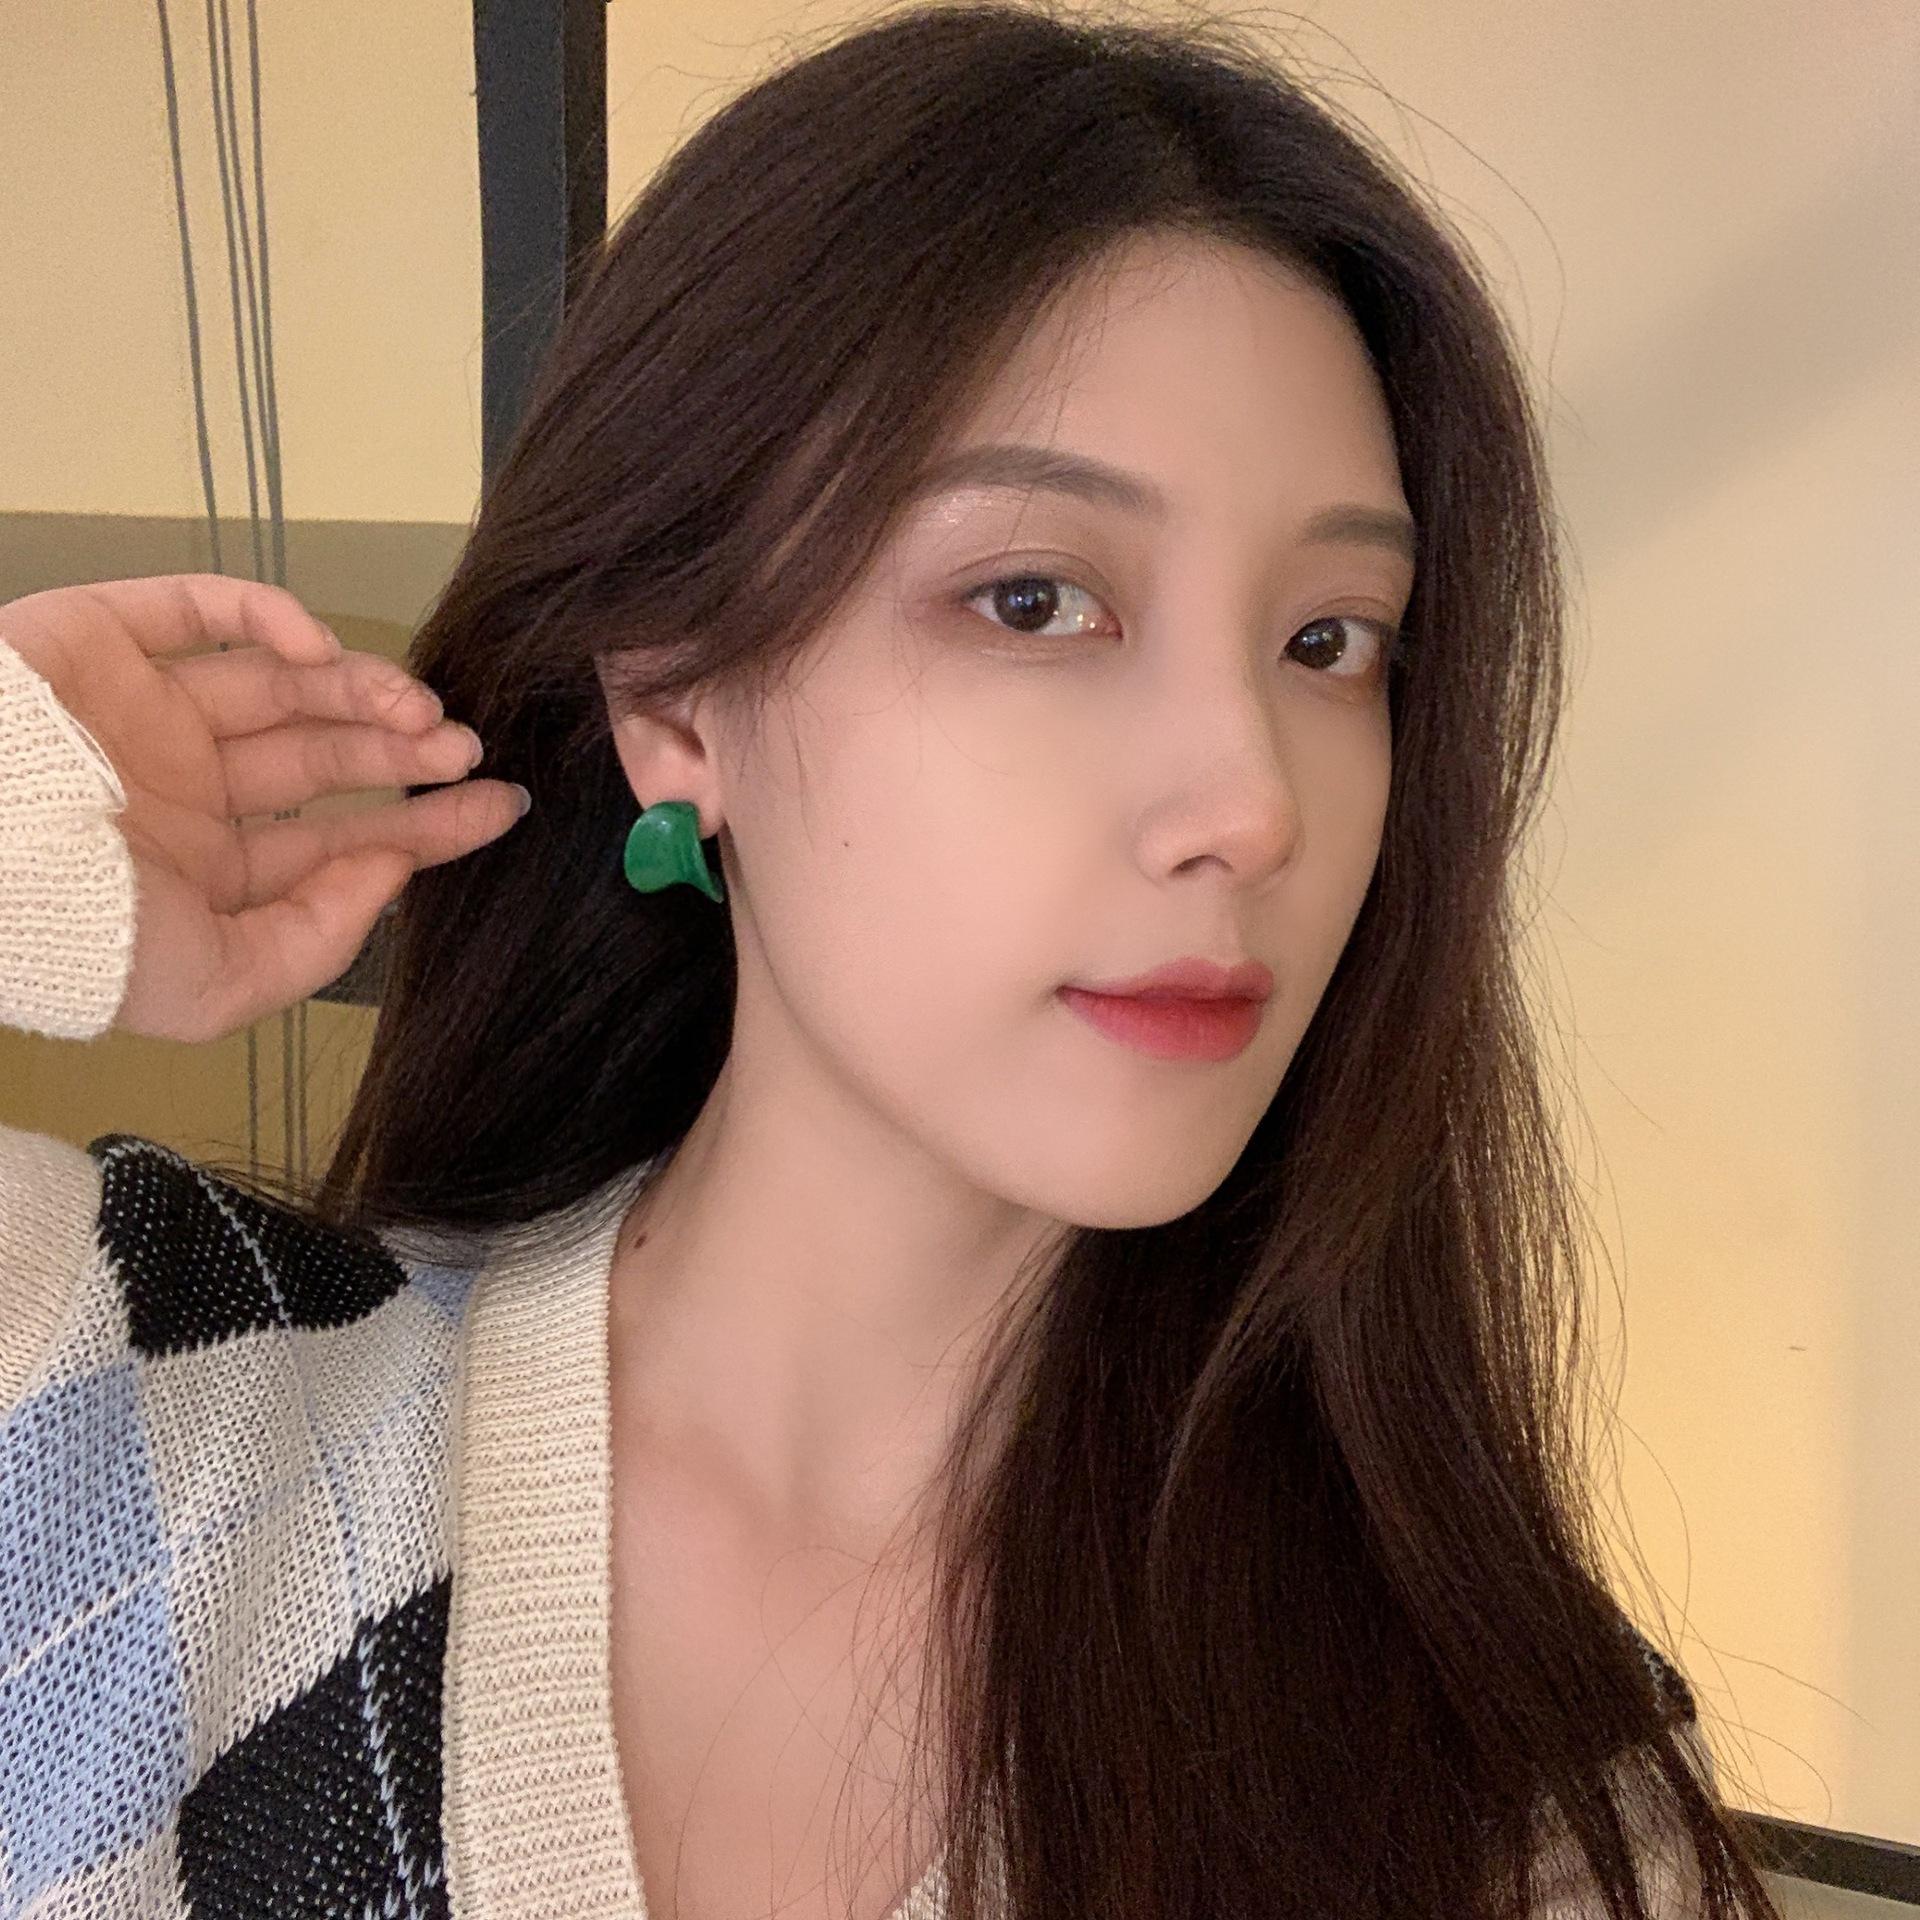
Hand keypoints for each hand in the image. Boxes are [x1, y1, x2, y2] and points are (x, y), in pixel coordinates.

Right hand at [1, 571, 527, 1043]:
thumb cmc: (81, 933)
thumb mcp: (217, 983)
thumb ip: (315, 936)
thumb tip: (390, 871)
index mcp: (210, 867)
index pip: (340, 838)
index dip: (425, 822)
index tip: (501, 804)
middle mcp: (186, 786)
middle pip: (324, 757)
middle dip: (402, 752)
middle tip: (464, 749)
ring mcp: (147, 709)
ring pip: (282, 684)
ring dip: (360, 689)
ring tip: (419, 711)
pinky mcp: (105, 637)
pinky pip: (204, 610)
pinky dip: (272, 619)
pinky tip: (321, 651)